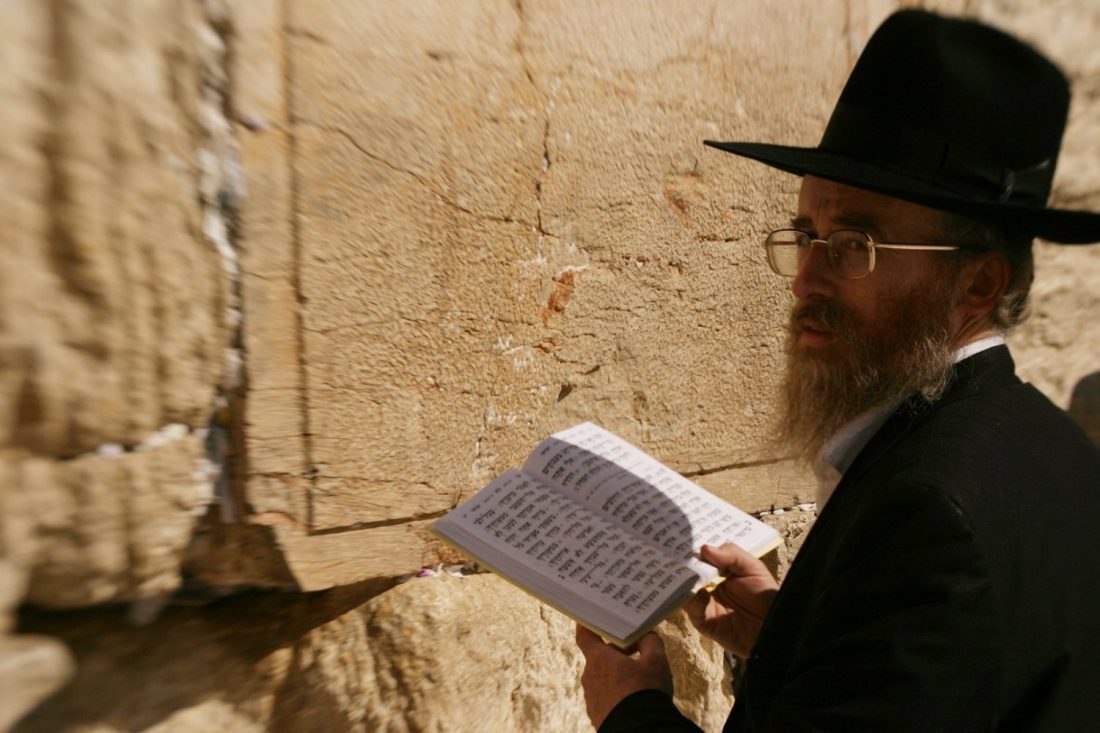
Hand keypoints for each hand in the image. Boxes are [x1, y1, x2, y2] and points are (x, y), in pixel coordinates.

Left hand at [575, 625, 672, 728]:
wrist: (640, 731)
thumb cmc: (646, 693)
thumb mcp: (656, 661)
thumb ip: (651, 642)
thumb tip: (647, 635)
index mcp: (599, 659)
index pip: (584, 635)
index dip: (588, 624)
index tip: (591, 617)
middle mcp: (590, 677)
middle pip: (599, 657)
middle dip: (616, 651)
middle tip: (636, 647)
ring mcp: (591, 698)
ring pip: (603, 678)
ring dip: (617, 674)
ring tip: (639, 676)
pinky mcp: (597, 715)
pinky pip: (605, 697)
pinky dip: (616, 693)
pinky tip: (634, 697)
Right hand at [685, 543, 778, 657]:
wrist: (773, 627)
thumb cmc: (765, 595)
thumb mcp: (753, 568)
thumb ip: (731, 555)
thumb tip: (704, 548)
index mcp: (718, 569)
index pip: (700, 556)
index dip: (691, 548)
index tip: (680, 537)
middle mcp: (708, 584)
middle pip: (688, 572)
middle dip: (681, 563)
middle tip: (672, 552)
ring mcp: (703, 602)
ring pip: (685, 589)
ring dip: (683, 581)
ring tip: (681, 571)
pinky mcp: (702, 621)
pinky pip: (692, 609)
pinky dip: (692, 600)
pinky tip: (700, 593)